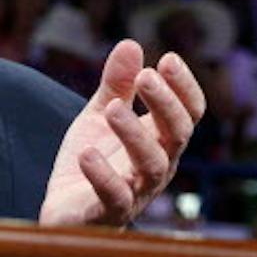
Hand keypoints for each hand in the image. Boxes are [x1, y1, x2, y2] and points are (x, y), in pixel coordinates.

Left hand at [39, 41, 204, 227]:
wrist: (66, 212)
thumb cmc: (93, 163)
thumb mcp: (101, 116)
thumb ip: (117, 85)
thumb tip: (131, 43)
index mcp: (162, 139)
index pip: (190, 113)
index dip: (184, 87)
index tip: (168, 59)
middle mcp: (159, 165)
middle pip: (177, 134)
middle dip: (165, 104)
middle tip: (146, 76)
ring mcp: (137, 191)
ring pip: (152, 164)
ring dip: (134, 134)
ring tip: (112, 108)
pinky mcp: (109, 213)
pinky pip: (115, 197)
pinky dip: (103, 176)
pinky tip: (88, 154)